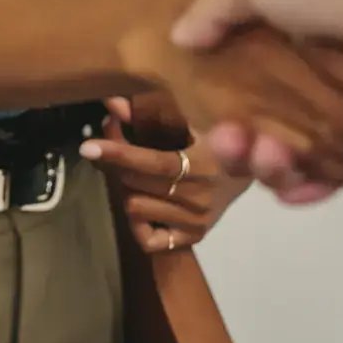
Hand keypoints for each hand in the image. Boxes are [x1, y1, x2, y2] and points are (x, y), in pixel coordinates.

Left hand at [84, 97, 252, 252]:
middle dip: (118, 165)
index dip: (120, 154)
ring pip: (136, 208)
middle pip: (138, 184)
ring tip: (139, 177)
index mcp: (207, 163)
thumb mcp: (189, 117)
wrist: (253, 165)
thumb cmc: (213, 135)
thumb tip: (112, 103)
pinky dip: (138, 223)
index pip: (155, 163)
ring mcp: (199, 220)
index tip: (89, 146)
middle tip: (114, 150)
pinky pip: (148, 239)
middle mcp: (204, 196)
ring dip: (128, 190)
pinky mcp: (194, 237)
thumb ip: (151, 110)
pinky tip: (145, 204)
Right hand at [126, 14, 342, 188]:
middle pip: (287, 138)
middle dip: (254, 154)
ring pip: (325, 162)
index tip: (219, 130)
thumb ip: (216, 6)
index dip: (234, 123)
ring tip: (274, 160)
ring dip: (289, 171)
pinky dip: (336, 184)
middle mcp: (336, 78)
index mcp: (301, 43)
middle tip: (243, 147)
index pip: (259, 98)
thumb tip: (181, 37)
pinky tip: (302, 188)